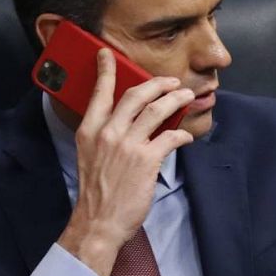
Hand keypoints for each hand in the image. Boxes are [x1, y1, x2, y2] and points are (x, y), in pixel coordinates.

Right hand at [56, 48, 194, 275]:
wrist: (98, 221)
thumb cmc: (96, 191)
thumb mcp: (89, 155)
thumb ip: (102, 135)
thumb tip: (122, 121)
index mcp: (89, 130)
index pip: (99, 93)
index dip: (106, 71)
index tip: (107, 55)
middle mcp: (107, 133)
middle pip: (136, 95)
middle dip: (157, 84)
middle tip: (171, 81)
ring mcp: (127, 145)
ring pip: (157, 111)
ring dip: (176, 100)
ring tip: (186, 97)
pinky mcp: (147, 160)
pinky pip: (170, 137)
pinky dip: (181, 134)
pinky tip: (185, 136)